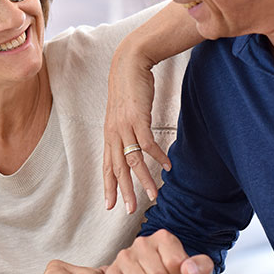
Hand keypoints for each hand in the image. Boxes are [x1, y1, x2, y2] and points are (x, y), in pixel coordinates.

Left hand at [103, 39, 169, 213]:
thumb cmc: (128, 88)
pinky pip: (148, 143)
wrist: (129, 63)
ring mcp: (125, 126)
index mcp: (109, 134)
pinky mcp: (137, 118)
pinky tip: (167, 166)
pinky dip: (158, 156)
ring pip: (133, 160)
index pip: (107, 165)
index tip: (110, 204)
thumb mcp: (122, 113)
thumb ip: (125, 130)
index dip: (109, 185)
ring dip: (144, 179)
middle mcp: (114, 133)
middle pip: (118, 168)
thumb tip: (133, 143)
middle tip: (128, 210)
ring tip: (153, 195)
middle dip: (123, 191)